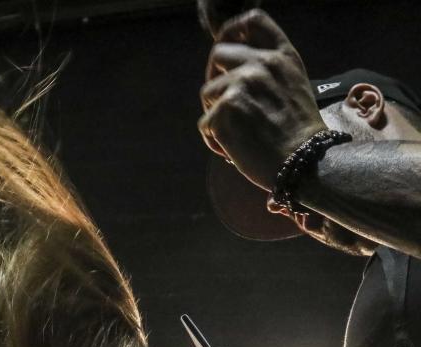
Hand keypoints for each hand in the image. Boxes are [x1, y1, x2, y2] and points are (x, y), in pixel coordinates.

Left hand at [199, 9, 327, 190]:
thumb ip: (267, 68)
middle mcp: (261, 64)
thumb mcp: (292, 85)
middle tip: (228, 104)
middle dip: (216, 77)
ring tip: (240, 132)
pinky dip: (215, 139)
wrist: (305, 162)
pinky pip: (205, 123)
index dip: (231, 30)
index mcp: (281, 56)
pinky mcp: (224, 110)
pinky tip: (236, 147)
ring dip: (216, 114)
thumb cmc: (297, 131)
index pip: (252, 20)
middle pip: (218, 54)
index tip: (225, 45)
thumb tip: (230, 64)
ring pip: (207, 93)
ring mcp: (241, 85)